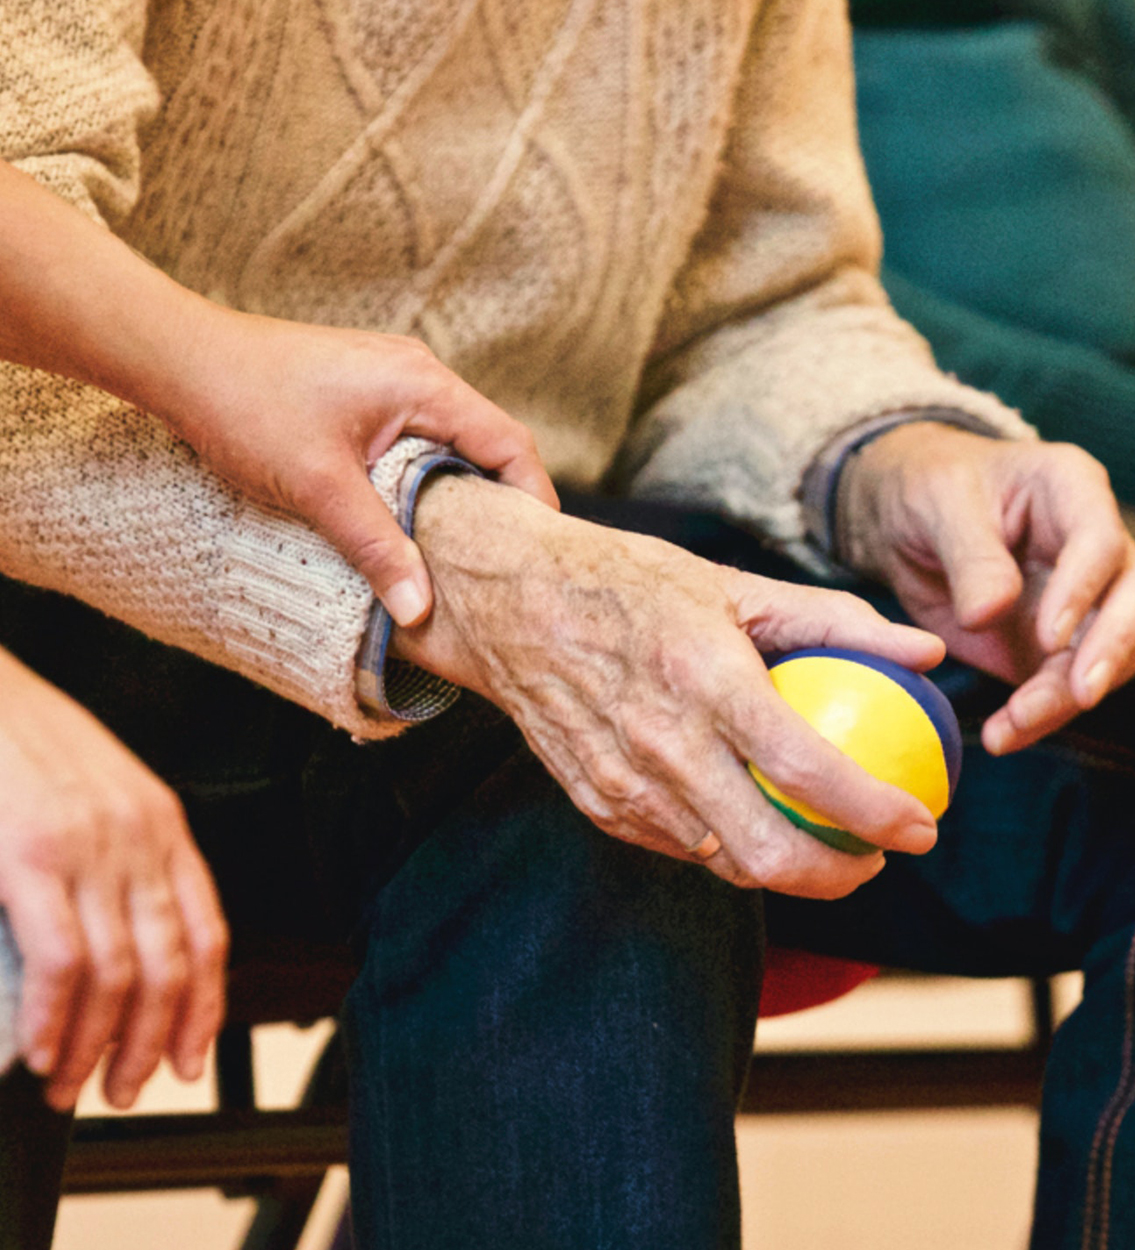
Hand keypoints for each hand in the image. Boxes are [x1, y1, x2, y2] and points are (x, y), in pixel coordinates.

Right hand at [0, 649, 227, 1109]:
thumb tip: (111, 943)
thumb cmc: (19, 744)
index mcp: (162, 822)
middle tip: (124, 1088)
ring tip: (72, 1084)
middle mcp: (141, 836)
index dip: (205, 1007)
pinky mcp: (33, 858)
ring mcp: (90, 847)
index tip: (193, 1058)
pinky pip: (63, 964)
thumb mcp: (92, 793)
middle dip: (153, 1044)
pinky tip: (40, 1052)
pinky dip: (54, 1021)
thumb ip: (115, 857)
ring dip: (98, 1046)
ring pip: (122, 976)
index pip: (208, 931)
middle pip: (172, 965)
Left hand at [143, 308, 558, 626]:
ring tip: (462, 552)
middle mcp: (418, 374)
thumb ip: (377, 547)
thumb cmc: (247, 406)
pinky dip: (427, 480)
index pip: (509, 443)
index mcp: (423, 384)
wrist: (180, 359)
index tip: (538, 553)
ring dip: (460, 493)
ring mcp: (391, 380)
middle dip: (501, 503)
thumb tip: (420, 610)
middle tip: (504, 564)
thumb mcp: (319, 487)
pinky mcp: (365, 393)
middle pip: (488, 444)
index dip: (533, 499)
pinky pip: (419, 440)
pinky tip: (411, 519)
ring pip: (451, 444)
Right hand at [391, 476, 946, 898]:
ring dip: (786, 868)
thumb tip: (925, 651)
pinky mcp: (597, 803)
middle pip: (768, 853)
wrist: (511, 602)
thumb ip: (835, 620)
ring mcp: (623, 783)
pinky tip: (747, 817)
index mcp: (705, 679)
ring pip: (724, 863)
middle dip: (840, 876)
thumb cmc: (628, 583)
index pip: (808, 770)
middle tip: (875, 857)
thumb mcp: (733, 583)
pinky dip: (725, 845)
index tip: (920, 826)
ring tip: (821, 842)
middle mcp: (662, 743)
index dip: (877, 813)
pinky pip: (678, 847)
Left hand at [839, 423, 1134, 752]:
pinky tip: (1004, 735)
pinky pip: (1059, 688)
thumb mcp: (938, 505)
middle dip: (1109, 652)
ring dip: (1066, 698)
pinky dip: (1037, 717)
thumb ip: (970, 556)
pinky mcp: (1053, 647)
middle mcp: (1093, 548)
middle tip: (1079, 694)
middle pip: (1130, 604)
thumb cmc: (928, 490)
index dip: (1082, 591)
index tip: (1049, 636)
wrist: (902, 521)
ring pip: (1102, 657)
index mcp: (1072, 491)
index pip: (1101, 543)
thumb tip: (989, 613)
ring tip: (1014, 725)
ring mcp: (1081, 601)